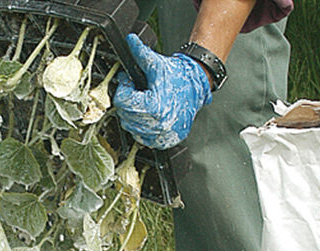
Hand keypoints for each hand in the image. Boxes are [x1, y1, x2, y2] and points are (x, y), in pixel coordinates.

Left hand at [113, 34, 212, 149]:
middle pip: (124, 114)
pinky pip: (142, 138)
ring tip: (144, 101)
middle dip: (128, 101)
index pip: (122, 100)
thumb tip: (131, 41)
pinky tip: (148, 115)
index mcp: (153, 107)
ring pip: (131, 127)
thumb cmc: (179, 78)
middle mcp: (157, 124)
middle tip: (137, 91)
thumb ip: (141, 53)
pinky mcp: (164, 140)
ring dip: (133, 115)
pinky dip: (142, 128)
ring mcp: (161, 134)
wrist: (197, 88)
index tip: (130, 82)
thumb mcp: (158, 65)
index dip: (124, 87)